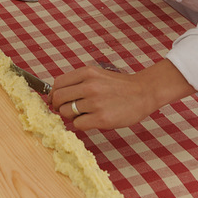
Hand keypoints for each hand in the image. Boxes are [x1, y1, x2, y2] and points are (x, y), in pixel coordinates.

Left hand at [50, 60, 194, 130]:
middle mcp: (89, 86)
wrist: (143, 92)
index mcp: (87, 72)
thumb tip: (56, 95)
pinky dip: (81, 124)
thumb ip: (79, 82)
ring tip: (84, 114)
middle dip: (58, 106)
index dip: (53, 94)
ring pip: (67, 112)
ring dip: (71, 116)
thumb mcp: (97, 75)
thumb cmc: (120, 86)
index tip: (55, 100)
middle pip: (58, 98)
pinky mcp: (101, 118)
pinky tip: (91, 120)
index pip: (58, 83)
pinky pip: (78, 124)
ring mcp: (95, 102)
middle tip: (66, 110)